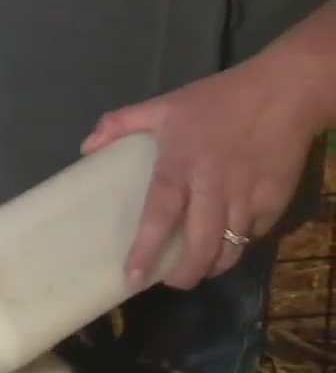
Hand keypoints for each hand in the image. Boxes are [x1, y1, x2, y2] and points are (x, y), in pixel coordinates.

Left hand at [81, 60, 319, 290]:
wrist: (286, 90)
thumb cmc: (219, 99)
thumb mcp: (165, 105)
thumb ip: (122, 123)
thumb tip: (87, 146)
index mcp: (180, 166)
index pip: (159, 215)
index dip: (146, 249)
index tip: (134, 277)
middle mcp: (213, 187)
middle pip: (200, 244)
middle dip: (186, 273)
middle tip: (173, 281)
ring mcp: (247, 195)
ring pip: (231, 247)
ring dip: (214, 265)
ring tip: (199, 268)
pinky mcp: (275, 198)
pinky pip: (256, 233)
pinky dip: (241, 244)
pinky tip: (229, 243)